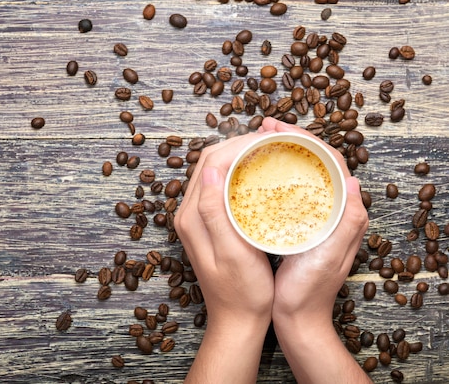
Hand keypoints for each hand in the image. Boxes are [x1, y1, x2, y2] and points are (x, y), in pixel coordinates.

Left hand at [175, 132, 274, 382]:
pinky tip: (257, 175)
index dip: (237, 145)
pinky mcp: (206, 224)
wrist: (236, 321)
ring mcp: (196, 219)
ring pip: (213, 172)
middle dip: (238, 145)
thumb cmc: (242, 293)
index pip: (210, 164)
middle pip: (209, 163)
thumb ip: (215, 213)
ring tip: (267, 150)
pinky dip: (236, 173)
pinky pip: (218, 187)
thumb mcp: (232, 254)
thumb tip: (208, 172)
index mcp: (192, 217)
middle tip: (271, 139)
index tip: (267, 138)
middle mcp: (189, 214)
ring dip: (237, 156)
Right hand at [262, 118, 370, 383]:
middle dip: (289, 139)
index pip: (331, 161)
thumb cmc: (310, 291)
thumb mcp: (329, 257)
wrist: (297, 319)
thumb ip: (347, 222)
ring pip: (298, 174)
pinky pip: (285, 190)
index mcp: (343, 214)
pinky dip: (270, 175)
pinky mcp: (294, 224)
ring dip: (279, 154)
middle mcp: (330, 210)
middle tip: (262, 127)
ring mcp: (310, 216)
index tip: (278, 128)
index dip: (307, 138)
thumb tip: (353, 181)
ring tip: (254, 142)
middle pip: (313, 162)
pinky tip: (251, 172)